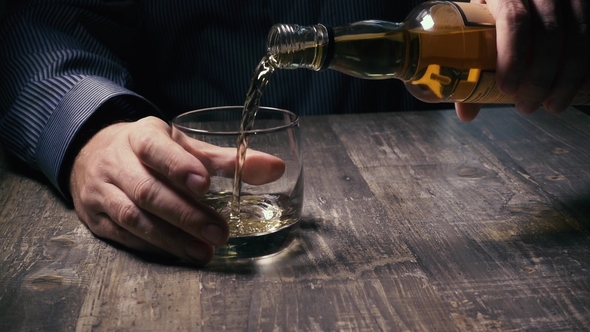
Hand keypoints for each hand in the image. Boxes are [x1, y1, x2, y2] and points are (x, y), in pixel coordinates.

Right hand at [69, 116, 284, 264]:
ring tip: (204, 252)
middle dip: (186, 215)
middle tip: (219, 233)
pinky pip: (125, 236)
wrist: (94, 155)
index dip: (179, 167)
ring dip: (172, 238)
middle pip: (148, 191)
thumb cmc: (151, 152)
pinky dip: (154, 246)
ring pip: (134, 218)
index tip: (205, 185)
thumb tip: (275, 168)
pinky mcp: (96, 219)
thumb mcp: (183, 146)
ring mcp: (102, 192)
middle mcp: (116, 163)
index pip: (156, 149)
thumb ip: (226, 159)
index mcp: (140, 136)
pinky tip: (180, 253)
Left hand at [455, 0, 589, 120]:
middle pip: (548, 32)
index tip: (507, 89)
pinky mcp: (584, 2)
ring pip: (578, 33)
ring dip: (568, 76)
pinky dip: (587, 67)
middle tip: (528, 105)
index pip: (513, 19)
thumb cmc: (496, 14)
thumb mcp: (480, 28)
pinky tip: (579, 87)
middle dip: (540, 77)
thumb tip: (467, 114)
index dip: (512, 56)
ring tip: (553, 104)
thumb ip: (472, 65)